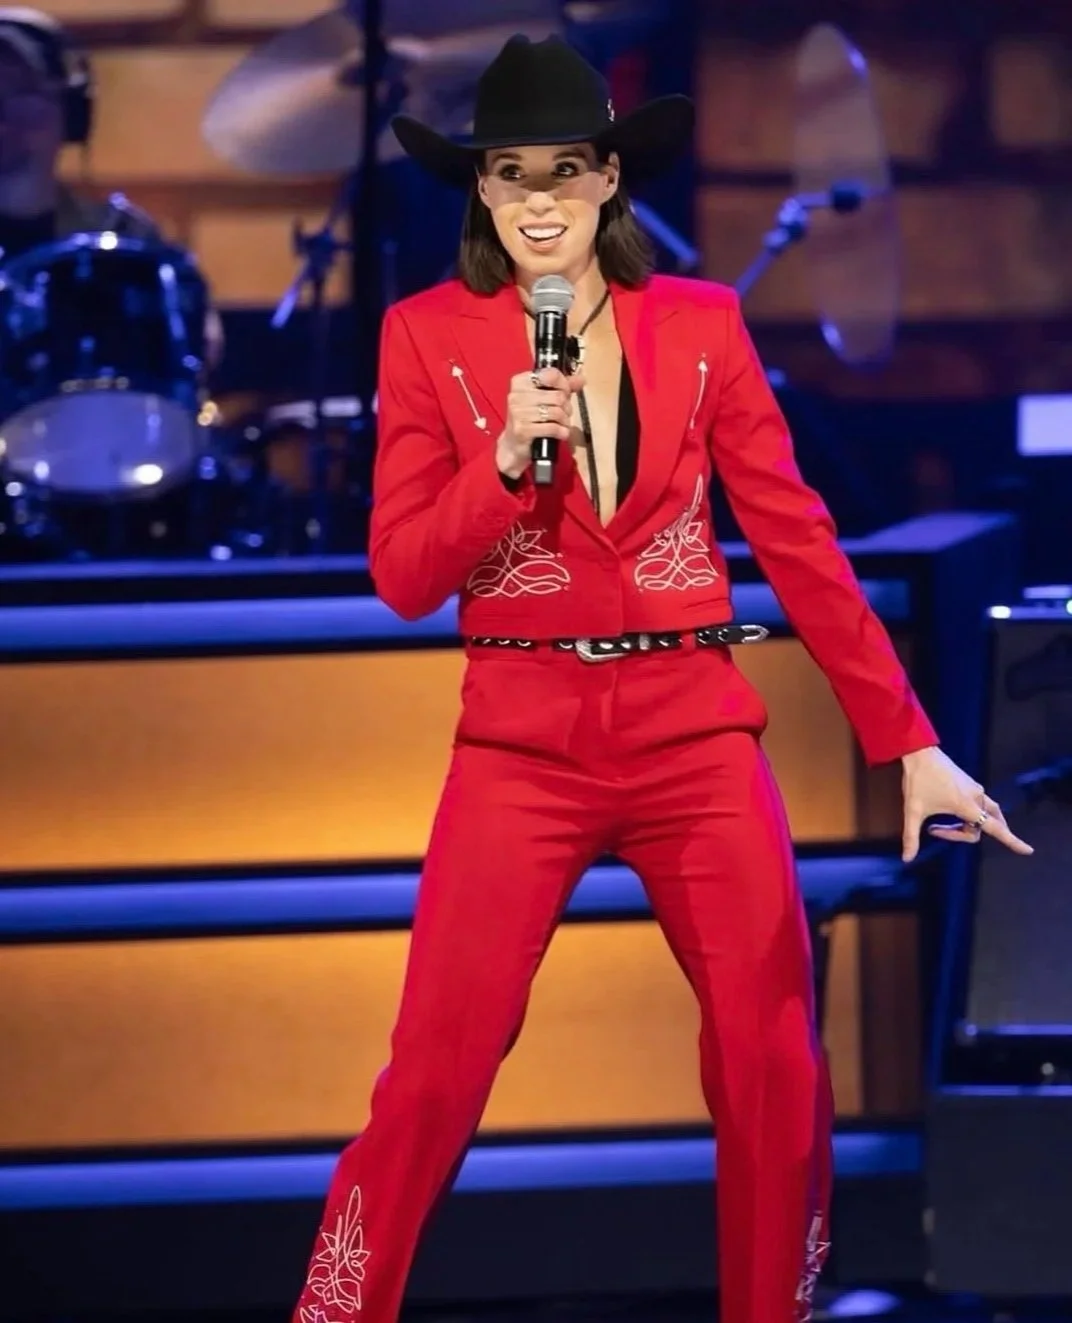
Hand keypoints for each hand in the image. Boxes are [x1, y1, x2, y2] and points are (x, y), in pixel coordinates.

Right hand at [495, 367, 585, 479]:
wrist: (514, 445)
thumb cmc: (530, 419)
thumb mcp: (544, 399)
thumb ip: (562, 387)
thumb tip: (581, 379)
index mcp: (520, 382)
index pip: (551, 375)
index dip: (564, 384)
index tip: (565, 393)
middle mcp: (516, 396)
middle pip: (557, 395)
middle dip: (566, 406)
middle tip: (564, 413)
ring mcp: (518, 413)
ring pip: (556, 412)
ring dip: (564, 420)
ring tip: (562, 424)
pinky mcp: (522, 430)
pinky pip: (552, 427)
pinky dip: (561, 431)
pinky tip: (560, 433)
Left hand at [900, 746, 1032, 861]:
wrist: (920, 753)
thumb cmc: (917, 781)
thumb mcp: (912, 811)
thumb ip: (911, 837)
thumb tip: (906, 859)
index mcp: (968, 806)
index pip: (996, 829)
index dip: (1012, 841)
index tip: (1028, 851)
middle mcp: (978, 797)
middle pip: (984, 826)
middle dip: (963, 834)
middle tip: (934, 830)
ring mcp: (976, 789)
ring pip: (982, 815)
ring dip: (964, 825)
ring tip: (938, 825)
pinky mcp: (971, 784)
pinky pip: (978, 805)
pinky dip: (965, 814)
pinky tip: (945, 809)